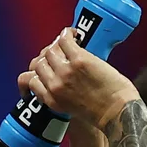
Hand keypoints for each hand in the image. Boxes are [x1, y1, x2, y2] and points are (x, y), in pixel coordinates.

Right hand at [17, 27, 139, 129]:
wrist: (118, 113)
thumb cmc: (101, 113)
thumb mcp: (71, 110)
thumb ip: (61, 95)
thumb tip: (59, 76)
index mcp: (51, 100)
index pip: (28, 80)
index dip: (36, 71)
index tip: (45, 68)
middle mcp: (54, 86)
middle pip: (38, 63)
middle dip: (47, 57)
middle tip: (59, 53)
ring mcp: (65, 72)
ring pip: (50, 51)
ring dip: (58, 44)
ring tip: (70, 42)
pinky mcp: (79, 60)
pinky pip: (64, 40)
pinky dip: (67, 34)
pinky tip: (75, 34)